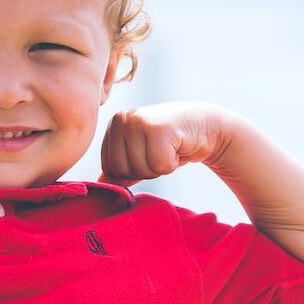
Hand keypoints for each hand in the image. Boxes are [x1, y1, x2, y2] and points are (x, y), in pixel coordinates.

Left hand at [99, 102, 231, 185]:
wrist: (205, 126)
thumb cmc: (170, 142)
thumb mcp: (139, 154)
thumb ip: (119, 168)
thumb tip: (98, 184)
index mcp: (114, 125)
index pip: (109, 169)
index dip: (132, 171)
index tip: (148, 154)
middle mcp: (122, 119)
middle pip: (122, 171)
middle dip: (146, 170)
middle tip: (161, 151)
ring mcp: (139, 122)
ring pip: (140, 169)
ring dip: (160, 167)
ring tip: (169, 148)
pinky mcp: (158, 129)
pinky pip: (159, 166)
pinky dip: (172, 163)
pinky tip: (178, 147)